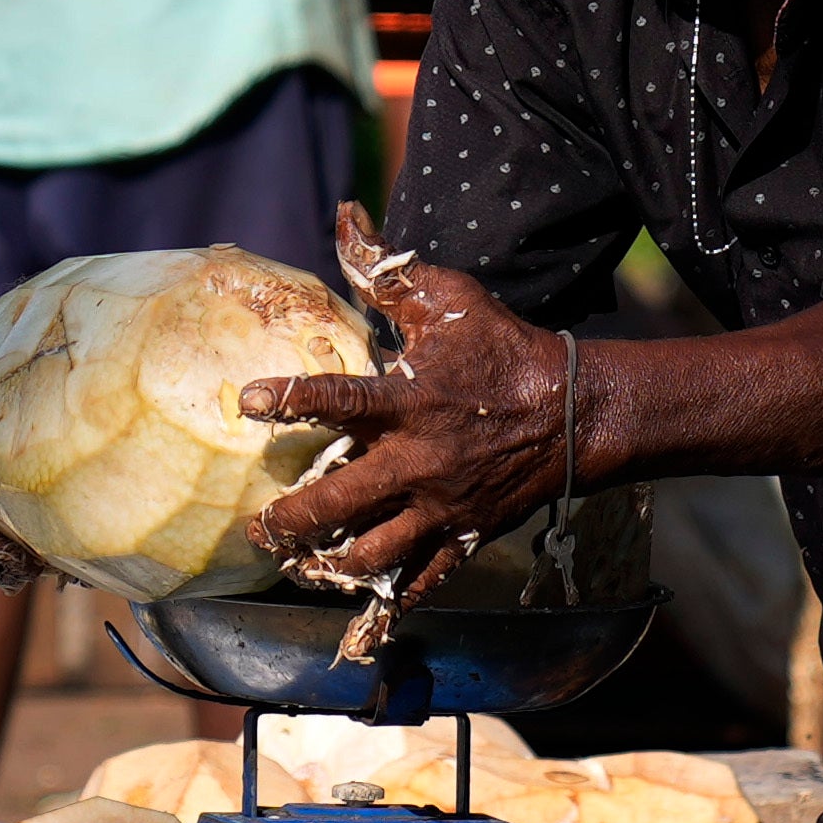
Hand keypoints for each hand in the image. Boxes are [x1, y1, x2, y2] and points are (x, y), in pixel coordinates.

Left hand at [237, 246, 568, 590]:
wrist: (577, 413)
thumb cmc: (505, 351)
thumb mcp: (452, 299)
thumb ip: (391, 272)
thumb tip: (345, 217)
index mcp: (408, 402)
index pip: (334, 402)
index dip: (286, 401)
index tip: (245, 403)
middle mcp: (418, 460)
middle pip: (338, 501)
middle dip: (290, 519)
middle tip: (258, 528)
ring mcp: (441, 505)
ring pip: (373, 552)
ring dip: (328, 563)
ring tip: (298, 566)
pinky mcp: (464, 534)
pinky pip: (423, 579)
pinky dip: (390, 599)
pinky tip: (357, 606)